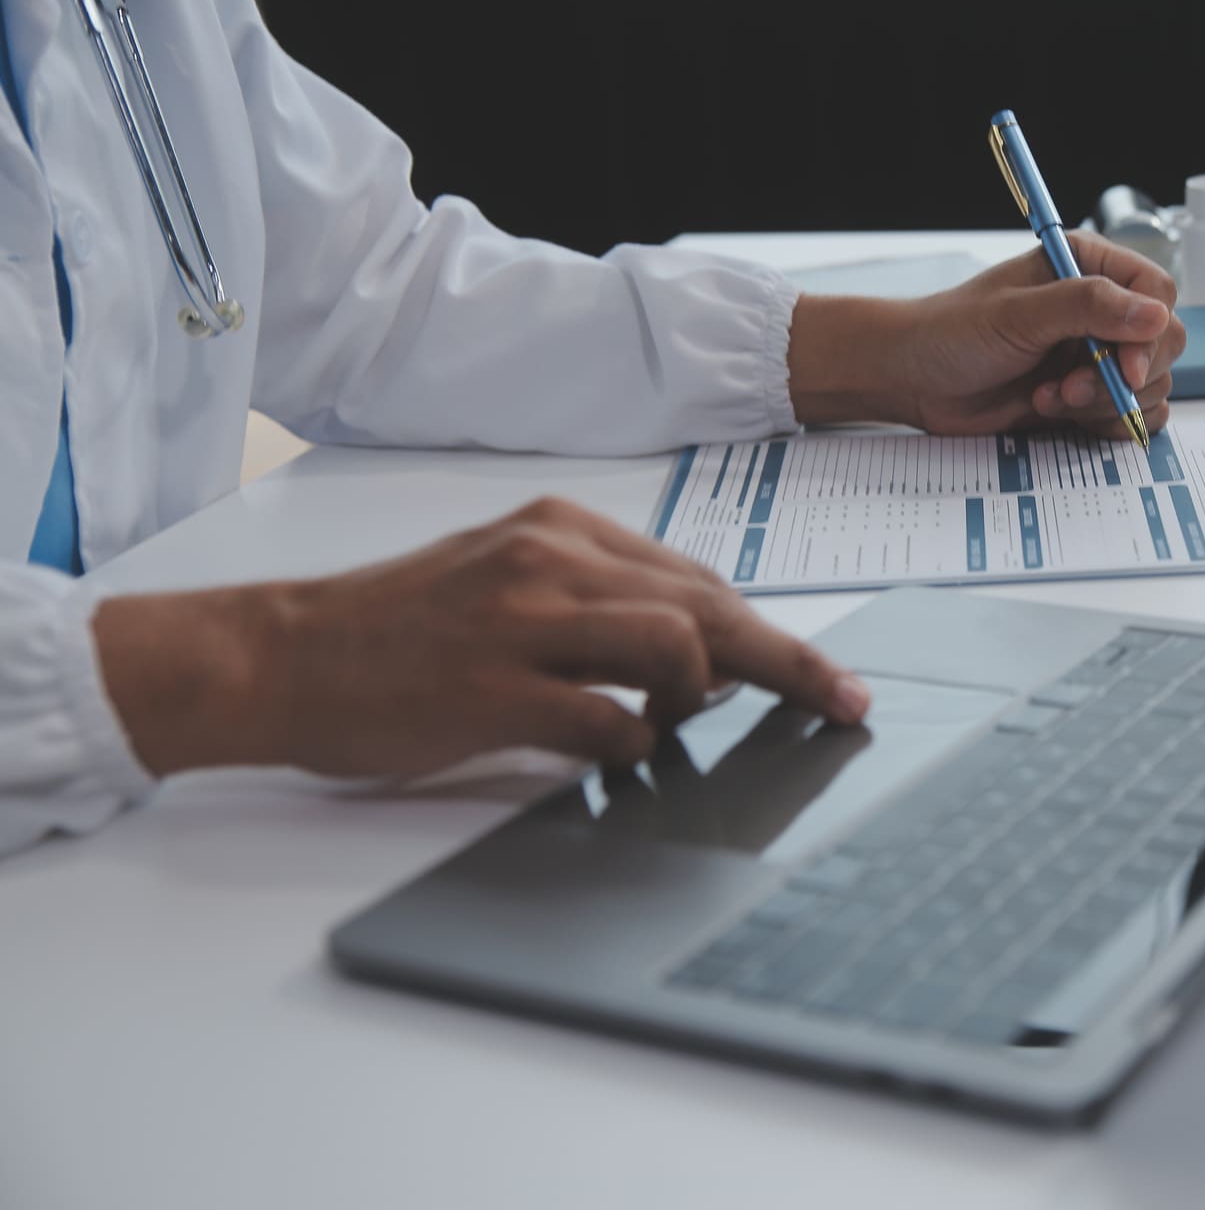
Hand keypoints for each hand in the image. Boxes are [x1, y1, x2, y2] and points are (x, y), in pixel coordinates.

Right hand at [93, 498, 870, 778]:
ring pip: (675, 645)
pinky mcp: (493, 687)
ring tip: (676, 725)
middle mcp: (552, 560)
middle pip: (711, 606)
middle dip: (791, 663)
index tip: (831, 677)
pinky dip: (634, 742)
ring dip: (700, 697)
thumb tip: (700, 654)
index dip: (775, 633)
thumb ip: (599, 600)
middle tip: (845, 705)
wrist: (284, 653)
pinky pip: (607, 717)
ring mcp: (523, 621)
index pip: (700, 578)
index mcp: (561, 530)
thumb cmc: (399, 627)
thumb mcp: (507, 578)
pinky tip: (619, 751)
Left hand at [787, 231, 1186, 440]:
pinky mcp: (1085, 396)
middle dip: (1124, 376)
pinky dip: (1103, 423)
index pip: (1156, 294)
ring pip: (1149, 386)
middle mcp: (1099, 310)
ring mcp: (1094, 355)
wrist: (915, 380)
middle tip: (1072, 387)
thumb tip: (1152, 314)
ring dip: (1104, 402)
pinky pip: (1130, 415)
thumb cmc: (952, 332)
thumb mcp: (1019, 314)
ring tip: (1051, 398)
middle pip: (1162, 344)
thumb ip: (1087, 307)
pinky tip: (1055, 412)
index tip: (1125, 367)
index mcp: (1088, 267)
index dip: (1150, 334)